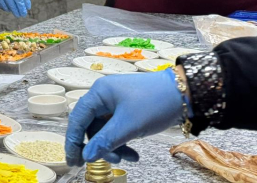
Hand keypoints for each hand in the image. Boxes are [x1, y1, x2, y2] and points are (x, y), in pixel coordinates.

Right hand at [65, 70, 183, 165]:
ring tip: (127, 158)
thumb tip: (86, 156)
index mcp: (99, 92)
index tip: (73, 160)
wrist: (183, 95)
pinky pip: (116, 129)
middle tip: (104, 163)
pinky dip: (122, 142)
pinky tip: (134, 154)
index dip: (73, 140)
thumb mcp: (128, 125)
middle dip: (98, 146)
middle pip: (91, 125)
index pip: (78, 117)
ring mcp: (116, 103)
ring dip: (113, 146)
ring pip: (105, 130)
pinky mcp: (127, 110)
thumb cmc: (154, 103)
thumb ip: (105, 141)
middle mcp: (104, 96)